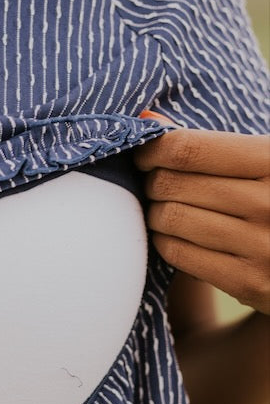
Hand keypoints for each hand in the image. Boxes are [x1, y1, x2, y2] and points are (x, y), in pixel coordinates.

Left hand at [133, 111, 269, 313]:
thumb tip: (146, 121)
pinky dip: (164, 240)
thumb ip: (207, 145)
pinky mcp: (249, 282)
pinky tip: (172, 234)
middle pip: (173, 184)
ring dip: (155, 212)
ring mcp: (262, 245)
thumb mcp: (259, 162)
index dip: (153, 149)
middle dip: (153, 182)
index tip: (144, 153)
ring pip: (171, 218)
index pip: (188, 150)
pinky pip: (178, 253)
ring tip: (163, 208)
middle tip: (155, 184)